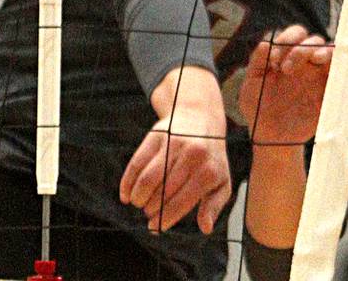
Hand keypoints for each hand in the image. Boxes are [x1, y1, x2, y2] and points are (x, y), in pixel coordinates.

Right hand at [120, 73, 231, 234]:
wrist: (200, 118)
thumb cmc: (210, 158)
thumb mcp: (221, 181)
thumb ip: (214, 206)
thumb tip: (205, 228)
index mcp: (208, 171)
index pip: (182, 202)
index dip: (166, 218)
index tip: (155, 228)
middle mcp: (192, 156)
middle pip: (163, 192)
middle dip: (152, 208)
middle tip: (148, 214)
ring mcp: (173, 143)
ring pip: (148, 178)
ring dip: (138, 196)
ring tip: (138, 203)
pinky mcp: (157, 135)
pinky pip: (137, 162)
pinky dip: (128, 181)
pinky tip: (126, 194)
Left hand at [238, 26, 332, 147]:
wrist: (270, 139)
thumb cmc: (258, 109)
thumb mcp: (252, 82)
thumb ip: (257, 60)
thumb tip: (267, 42)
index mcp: (287, 56)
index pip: (296, 34)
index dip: (287, 39)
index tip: (274, 61)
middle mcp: (306, 64)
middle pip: (315, 40)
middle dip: (302, 48)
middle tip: (286, 70)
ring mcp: (319, 78)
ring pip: (331, 53)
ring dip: (324, 51)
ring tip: (314, 59)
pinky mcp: (328, 94)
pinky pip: (340, 77)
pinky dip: (339, 69)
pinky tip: (327, 74)